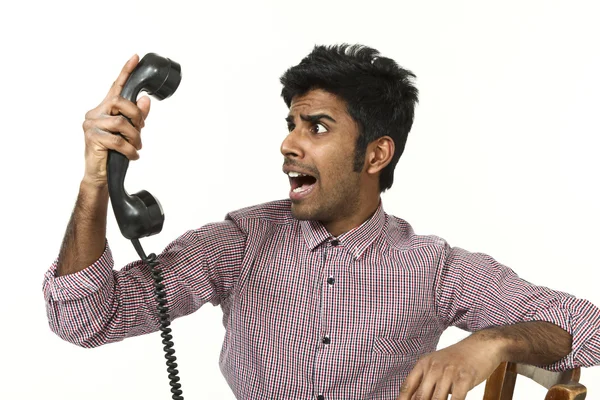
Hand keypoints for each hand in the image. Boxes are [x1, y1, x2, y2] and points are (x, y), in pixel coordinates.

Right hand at [82, 54, 150, 187]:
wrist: (100, 175)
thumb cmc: (113, 153)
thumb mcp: (129, 133)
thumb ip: (136, 117)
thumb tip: (145, 99)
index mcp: (103, 109)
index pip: (115, 87)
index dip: (125, 72)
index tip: (135, 57)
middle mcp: (94, 113)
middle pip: (119, 102)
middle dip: (135, 115)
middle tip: (141, 129)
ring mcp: (91, 125)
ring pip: (120, 122)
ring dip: (134, 137)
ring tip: (136, 147)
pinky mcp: (92, 138)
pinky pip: (117, 140)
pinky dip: (129, 149)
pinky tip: (132, 155)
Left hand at [397, 333, 505, 399]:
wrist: (481, 346)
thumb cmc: (457, 359)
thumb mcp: (437, 365)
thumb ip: (425, 381)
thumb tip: (411, 398)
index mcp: (423, 363)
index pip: (407, 386)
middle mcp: (434, 367)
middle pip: (421, 396)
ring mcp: (448, 372)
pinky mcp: (464, 378)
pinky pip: (455, 399)